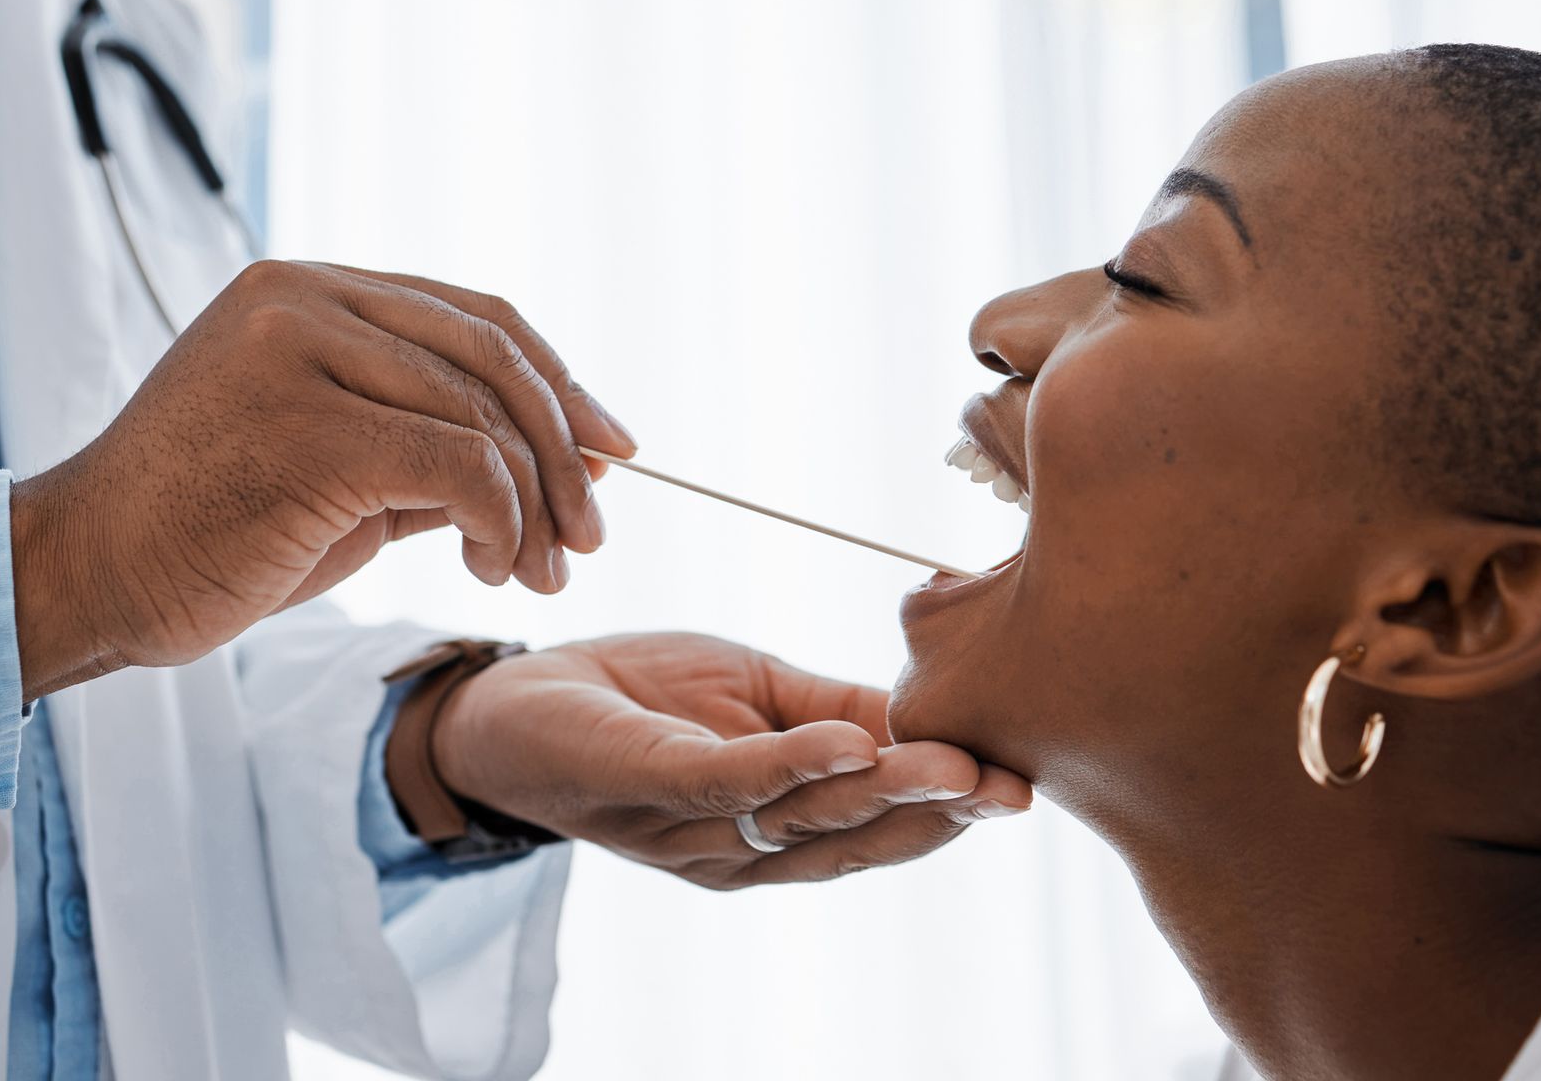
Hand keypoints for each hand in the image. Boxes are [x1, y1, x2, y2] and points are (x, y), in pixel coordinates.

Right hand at [10, 260, 635, 698]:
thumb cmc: (210, 530)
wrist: (90, 576)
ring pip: (483, 416)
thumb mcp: (340, 465)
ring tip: (544, 574)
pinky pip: (460, 466)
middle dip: (566, 450)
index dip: (559, 381)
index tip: (611, 447)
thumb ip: (434, 438)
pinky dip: (502, 524)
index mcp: (310, 288)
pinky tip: (491, 568)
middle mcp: (305, 298)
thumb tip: (573, 454)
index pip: (476, 318)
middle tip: (594, 534)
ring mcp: (301, 353)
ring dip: (538, 508)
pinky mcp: (309, 427)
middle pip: (495, 356)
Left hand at [399, 632, 1031, 887]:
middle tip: (1013, 789)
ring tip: (957, 768)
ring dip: (883, 790)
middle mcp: (742, 847)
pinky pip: (727, 780)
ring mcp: (694, 822)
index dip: (949, 807)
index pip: (876, 823)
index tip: (1023, 785)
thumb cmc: (640, 699)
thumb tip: (931, 713)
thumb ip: (837, 710)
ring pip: (803, 815)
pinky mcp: (647, 779)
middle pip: (852, 834)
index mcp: (776, 827)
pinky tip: (849, 746)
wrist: (517, 701)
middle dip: (937, 811)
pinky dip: (790, 764)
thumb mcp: (757, 693)